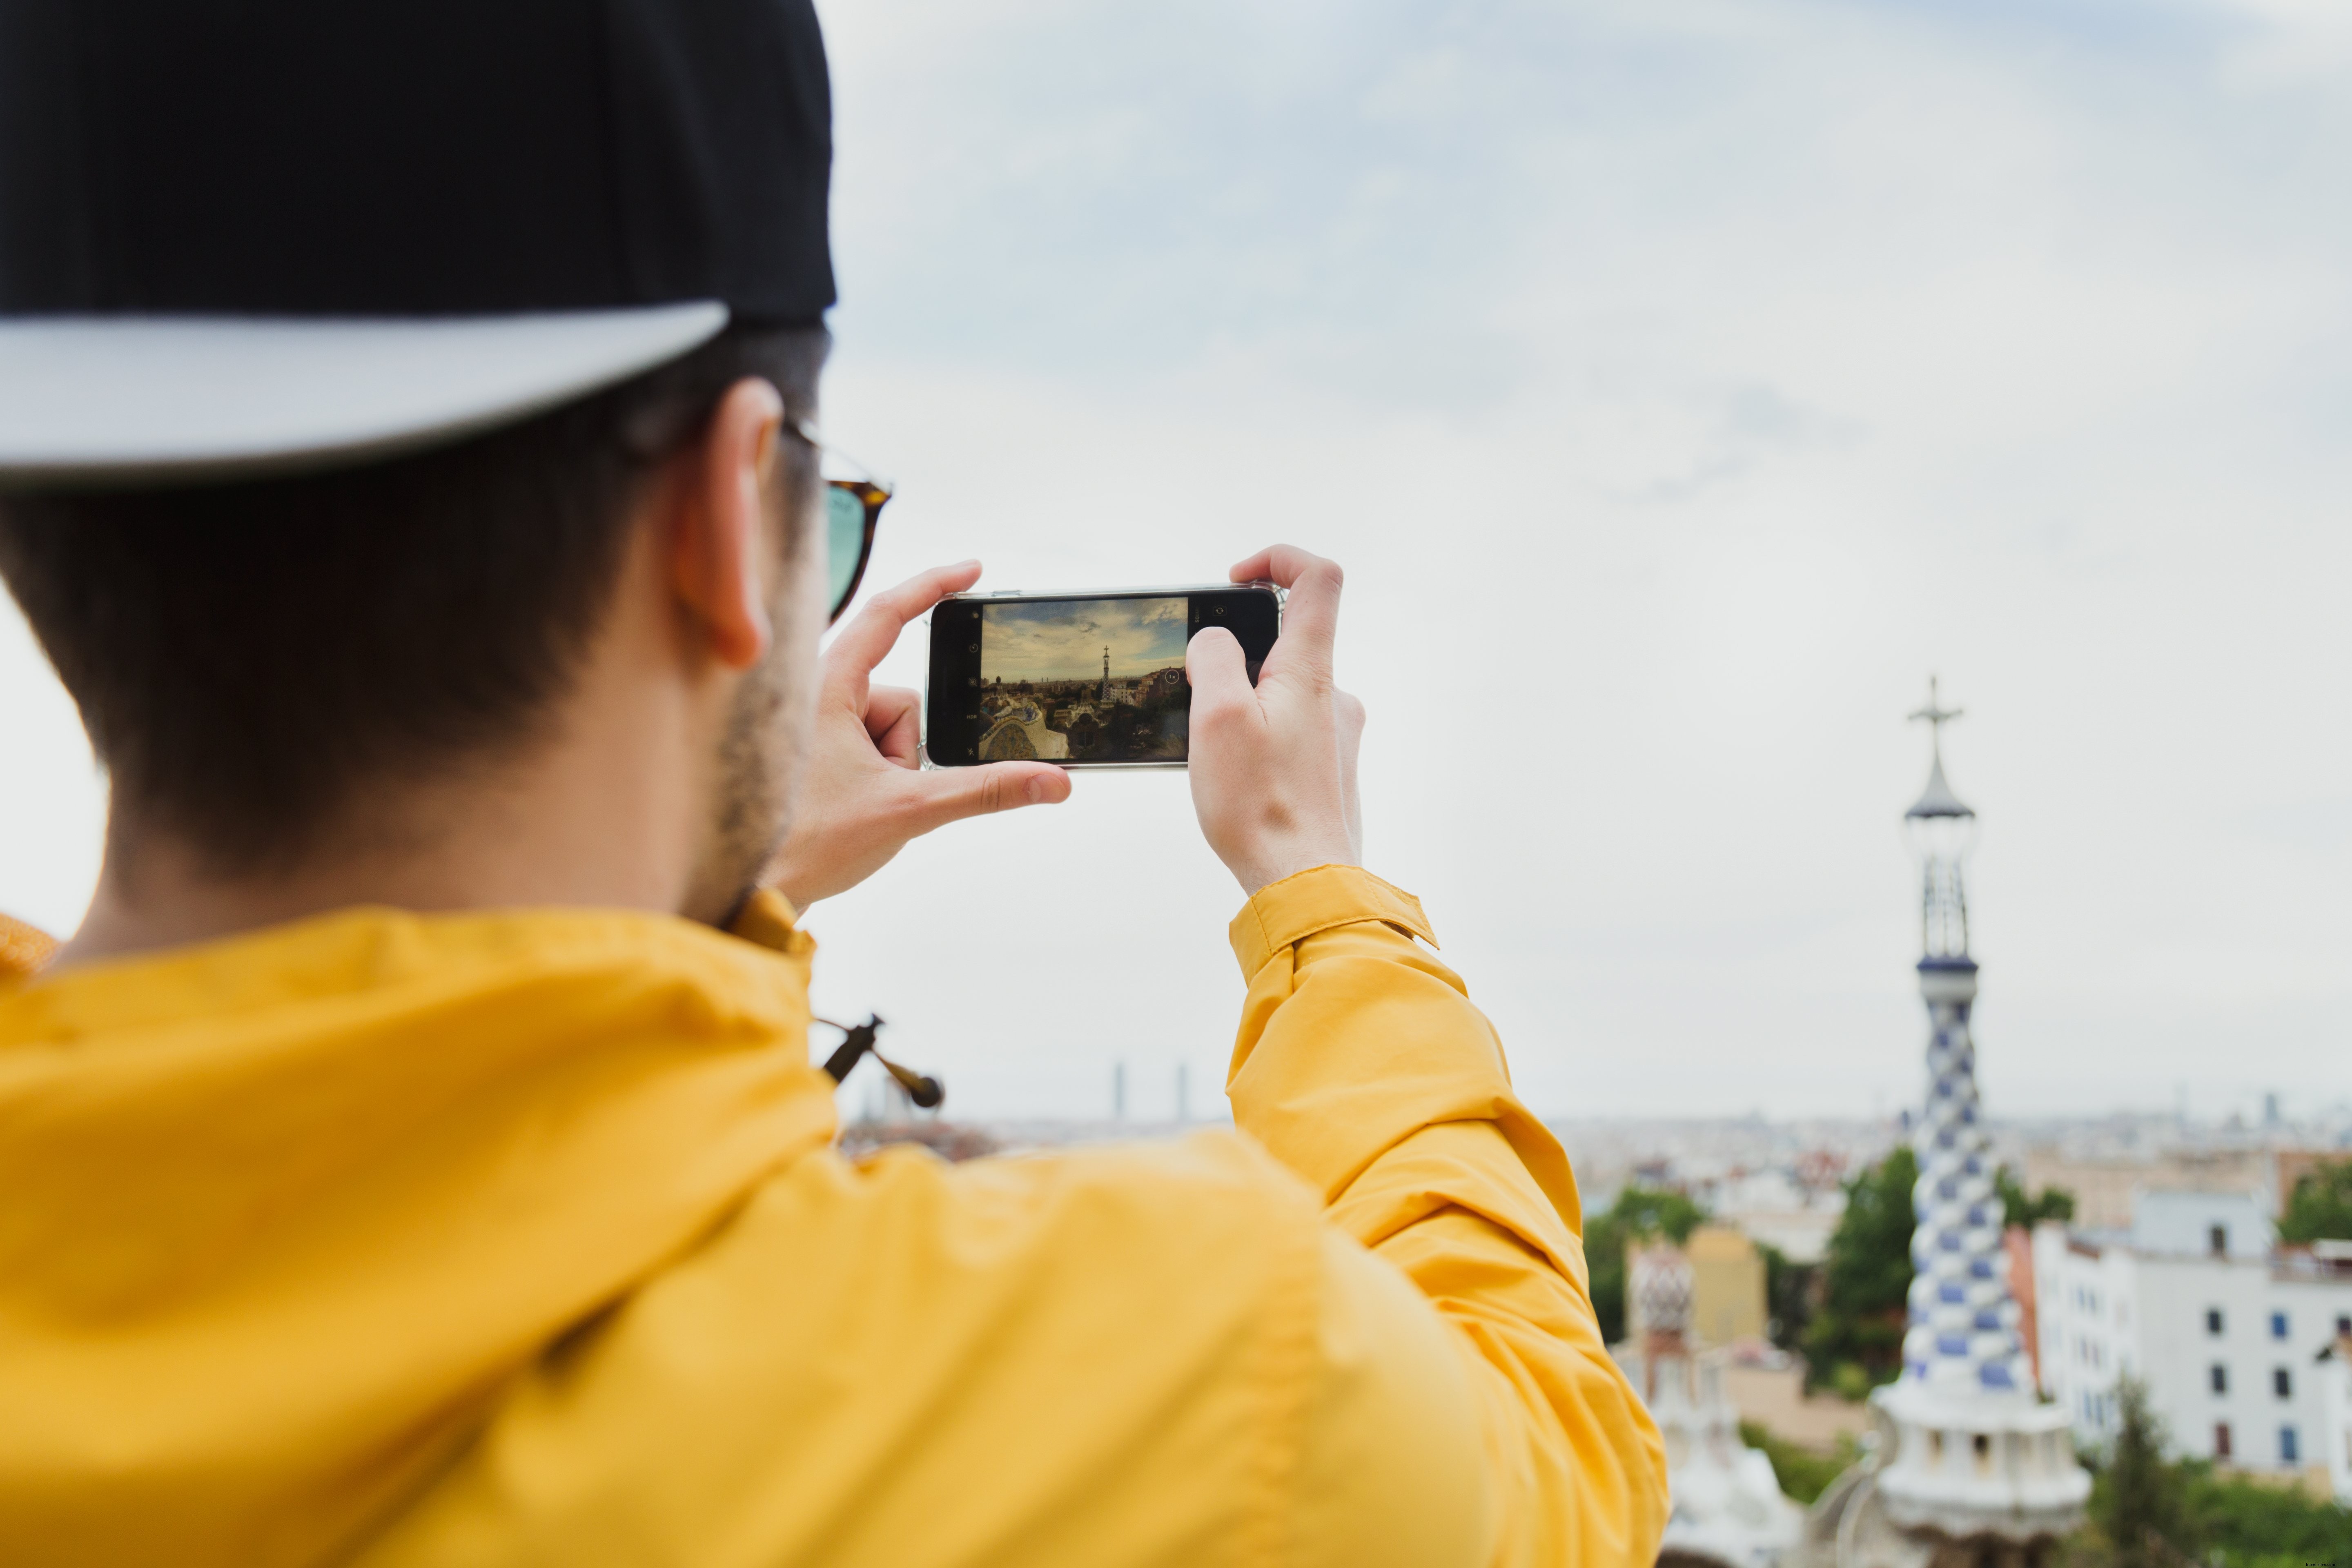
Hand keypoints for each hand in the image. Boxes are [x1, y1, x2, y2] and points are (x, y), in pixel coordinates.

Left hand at [764, 561, 1071, 908]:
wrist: (755, 888)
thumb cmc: (807, 842)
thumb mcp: (909, 810)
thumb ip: (986, 790)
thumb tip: (1051, 781)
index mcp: (827, 687)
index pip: (888, 616)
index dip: (932, 586)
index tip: (971, 570)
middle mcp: (816, 696)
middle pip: (903, 700)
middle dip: (908, 750)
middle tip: (881, 791)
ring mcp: (816, 726)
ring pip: (890, 732)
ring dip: (891, 771)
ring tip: (857, 804)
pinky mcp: (817, 753)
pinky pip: (872, 750)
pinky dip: (877, 778)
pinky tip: (850, 807)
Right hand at [1186, 545, 1365, 896]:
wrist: (1304, 885)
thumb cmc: (1261, 808)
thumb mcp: (1216, 718)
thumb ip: (1213, 659)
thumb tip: (1214, 640)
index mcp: (1311, 671)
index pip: (1318, 578)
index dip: (1278, 559)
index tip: (1237, 579)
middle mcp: (1334, 697)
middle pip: (1291, 638)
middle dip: (1239, 652)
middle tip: (1202, 692)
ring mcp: (1336, 735)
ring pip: (1284, 690)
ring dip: (1243, 703)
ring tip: (1214, 748)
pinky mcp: (1328, 769)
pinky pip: (1288, 731)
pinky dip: (1256, 738)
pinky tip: (1233, 777)